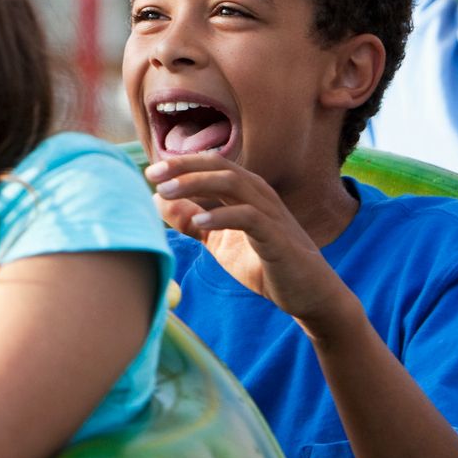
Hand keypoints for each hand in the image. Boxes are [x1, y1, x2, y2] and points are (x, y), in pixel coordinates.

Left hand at [145, 153, 353, 332]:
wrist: (307, 294)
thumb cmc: (263, 263)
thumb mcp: (219, 241)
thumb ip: (191, 221)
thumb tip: (156, 200)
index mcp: (246, 191)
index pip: (211, 164)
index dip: (180, 163)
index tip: (150, 172)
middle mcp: (259, 194)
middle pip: (219, 166)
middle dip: (183, 167)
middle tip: (152, 175)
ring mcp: (271, 213)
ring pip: (232, 183)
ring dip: (196, 184)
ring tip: (165, 192)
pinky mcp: (278, 237)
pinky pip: (249, 217)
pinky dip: (222, 216)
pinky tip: (198, 221)